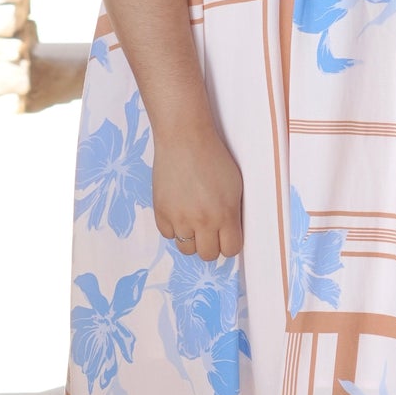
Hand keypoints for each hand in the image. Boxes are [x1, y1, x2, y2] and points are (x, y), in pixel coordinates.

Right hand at [152, 121, 243, 259]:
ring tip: (193, 221)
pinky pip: (168, 235)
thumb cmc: (213, 157)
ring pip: (186, 249)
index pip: (230, 250)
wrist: (184, 139)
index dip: (229, 244)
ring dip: (191, 239)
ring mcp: (179, 218)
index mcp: (225, 214)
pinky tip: (179, 212)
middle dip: (211, 245)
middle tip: (210, 231)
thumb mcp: (235, 186)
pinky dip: (174, 228)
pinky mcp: (161, 212)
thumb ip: (232, 213)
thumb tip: (229, 233)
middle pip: (208, 255)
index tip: (226, 237)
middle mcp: (202, 221)